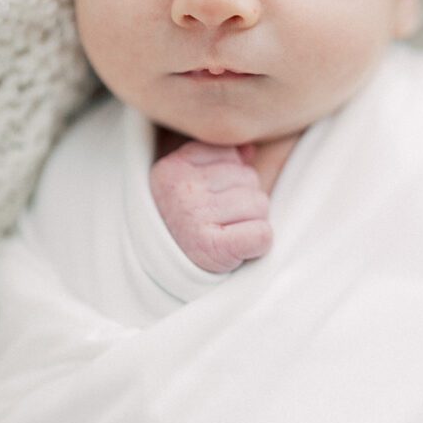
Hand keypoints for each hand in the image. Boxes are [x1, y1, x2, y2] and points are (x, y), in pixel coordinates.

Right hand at [149, 140, 271, 272]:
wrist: (160, 272)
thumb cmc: (183, 223)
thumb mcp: (189, 183)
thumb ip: (218, 160)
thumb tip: (249, 150)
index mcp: (174, 167)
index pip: (232, 155)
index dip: (231, 179)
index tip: (209, 200)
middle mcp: (183, 189)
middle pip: (250, 179)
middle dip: (244, 201)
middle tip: (219, 222)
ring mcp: (196, 217)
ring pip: (260, 204)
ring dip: (251, 222)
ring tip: (225, 233)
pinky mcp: (214, 247)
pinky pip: (262, 234)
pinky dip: (258, 244)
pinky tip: (236, 248)